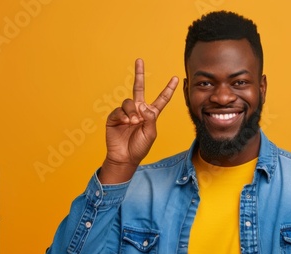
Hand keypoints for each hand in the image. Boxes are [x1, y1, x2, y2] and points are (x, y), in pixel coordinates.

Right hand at [98, 59, 178, 183]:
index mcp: (151, 114)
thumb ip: (150, 119)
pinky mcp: (115, 117)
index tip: (176, 78)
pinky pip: (119, 110)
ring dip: (132, 112)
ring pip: (129, 101)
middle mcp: (138, 110)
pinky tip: (125, 123)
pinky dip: (123, 116)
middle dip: (139, 74)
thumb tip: (143, 106)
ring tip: (133, 122)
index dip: (168, 89)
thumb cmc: (140, 147)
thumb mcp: (150, 133)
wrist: (125, 157)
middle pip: (139, 88)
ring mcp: (126, 112)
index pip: (161, 99)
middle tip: (139, 60)